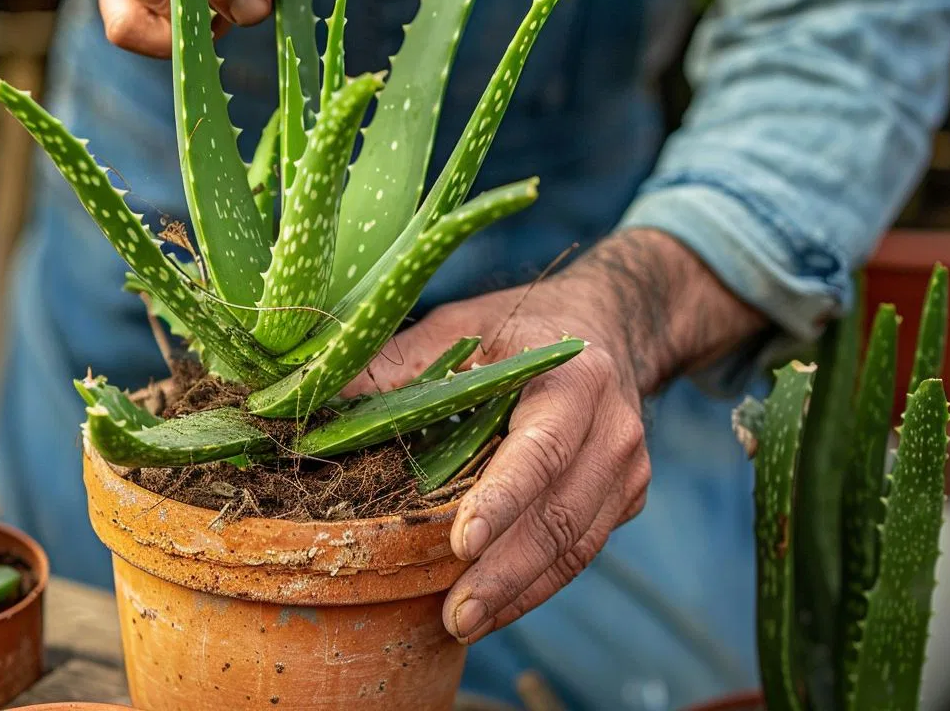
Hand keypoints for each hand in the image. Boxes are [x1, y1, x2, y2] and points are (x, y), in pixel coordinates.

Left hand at [345, 229, 765, 642]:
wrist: (608, 324)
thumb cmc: (521, 325)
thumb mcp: (464, 325)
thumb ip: (402, 360)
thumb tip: (323, 398)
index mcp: (575, 380)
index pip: (540, 449)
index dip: (503, 499)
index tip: (462, 543)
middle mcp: (613, 430)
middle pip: (561, 514)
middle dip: (507, 570)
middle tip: (454, 614)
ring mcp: (625, 470)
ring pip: (576, 546)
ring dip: (520, 591)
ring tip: (463, 623)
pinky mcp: (623, 499)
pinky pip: (581, 552)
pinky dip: (537, 587)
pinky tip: (493, 609)